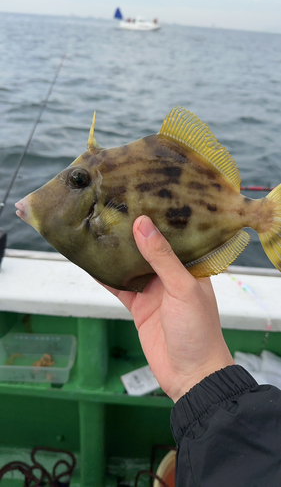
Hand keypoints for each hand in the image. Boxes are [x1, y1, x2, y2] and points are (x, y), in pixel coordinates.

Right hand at [102, 215, 233, 401]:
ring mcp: (154, 292)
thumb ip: (162, 257)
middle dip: (133, 234)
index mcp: (191, 267)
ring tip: (100, 231)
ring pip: (132, 266)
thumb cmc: (198, 331)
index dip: (158, 219)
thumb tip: (143, 225)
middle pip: (149, 249)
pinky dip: (107, 277)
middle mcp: (172, 276)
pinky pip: (120, 288)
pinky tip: (93, 264)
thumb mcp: (182, 288)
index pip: (173, 236)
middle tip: (114, 210)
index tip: (140, 199)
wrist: (190, 375)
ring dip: (117, 254)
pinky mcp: (140, 308)